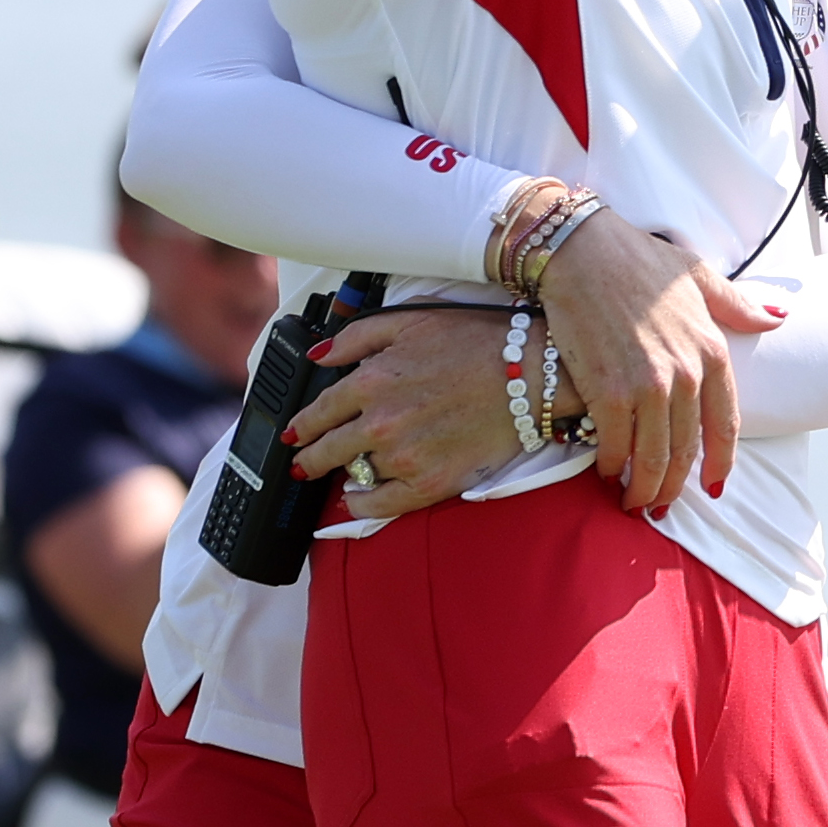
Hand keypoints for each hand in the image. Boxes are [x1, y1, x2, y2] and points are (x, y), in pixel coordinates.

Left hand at [283, 307, 538, 516]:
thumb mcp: (412, 321)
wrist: (532, 374)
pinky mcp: (430, 483)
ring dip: (345, 471)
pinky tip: (357, 498)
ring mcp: (404, 456)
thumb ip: (357, 336)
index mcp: (373, 380)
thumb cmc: (479, 342)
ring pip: (354, 473)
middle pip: (328, 448)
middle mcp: (381, 422)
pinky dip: (362, 504)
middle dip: (310, 455)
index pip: (320, 409)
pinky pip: (380, 505)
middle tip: (302, 460)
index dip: (303, 423)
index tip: (295, 431)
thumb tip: (320, 357)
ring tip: (342, 471)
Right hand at [535, 211, 778, 512]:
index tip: (712, 487)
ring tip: (633, 501)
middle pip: (686, 451)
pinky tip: (606, 472)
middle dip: (673, 486)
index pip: (724, 425)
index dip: (719, 463)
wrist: (583, 250)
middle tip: (660, 504)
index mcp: (712, 351)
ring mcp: (649, 386)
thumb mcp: (699, 278)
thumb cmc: (639, 260)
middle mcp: (686, 374)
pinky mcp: (610, 391)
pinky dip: (611, 466)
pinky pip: (616, 446)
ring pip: (653, 458)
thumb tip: (777, 319)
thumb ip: (738, 307)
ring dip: (643, 488)